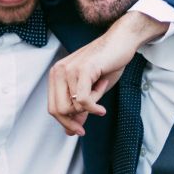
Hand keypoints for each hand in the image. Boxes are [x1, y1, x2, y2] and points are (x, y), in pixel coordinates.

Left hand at [48, 11, 166, 134]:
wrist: (121, 42)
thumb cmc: (107, 64)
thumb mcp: (91, 91)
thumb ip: (79, 109)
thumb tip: (70, 131)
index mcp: (56, 74)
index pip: (52, 107)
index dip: (65, 123)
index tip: (78, 131)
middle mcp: (58, 71)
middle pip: (58, 110)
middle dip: (74, 121)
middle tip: (89, 122)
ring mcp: (69, 69)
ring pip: (73, 106)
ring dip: (91, 106)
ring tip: (100, 89)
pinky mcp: (83, 70)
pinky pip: (83, 100)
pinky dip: (94, 108)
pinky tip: (102, 108)